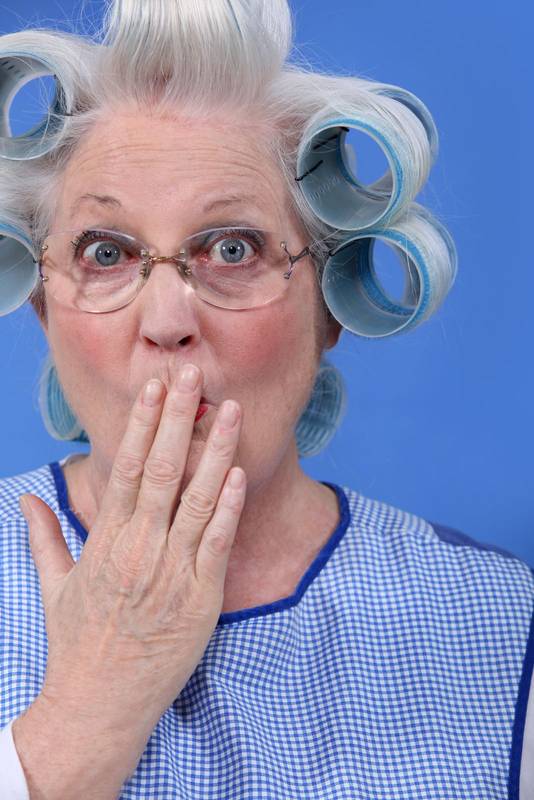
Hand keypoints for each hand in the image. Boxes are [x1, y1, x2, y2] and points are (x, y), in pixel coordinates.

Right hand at [19, 364, 244, 736]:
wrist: (100, 705)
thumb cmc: (79, 644)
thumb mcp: (55, 587)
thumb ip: (44, 537)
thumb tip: (25, 499)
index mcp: (105, 541)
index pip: (123, 468)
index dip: (140, 424)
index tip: (152, 388)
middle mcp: (138, 548)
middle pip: (159, 470)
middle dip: (176, 418)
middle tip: (190, 375)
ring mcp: (172, 572)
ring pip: (196, 499)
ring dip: (214, 451)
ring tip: (230, 410)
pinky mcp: (201, 599)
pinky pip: (217, 543)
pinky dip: (230, 507)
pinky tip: (239, 473)